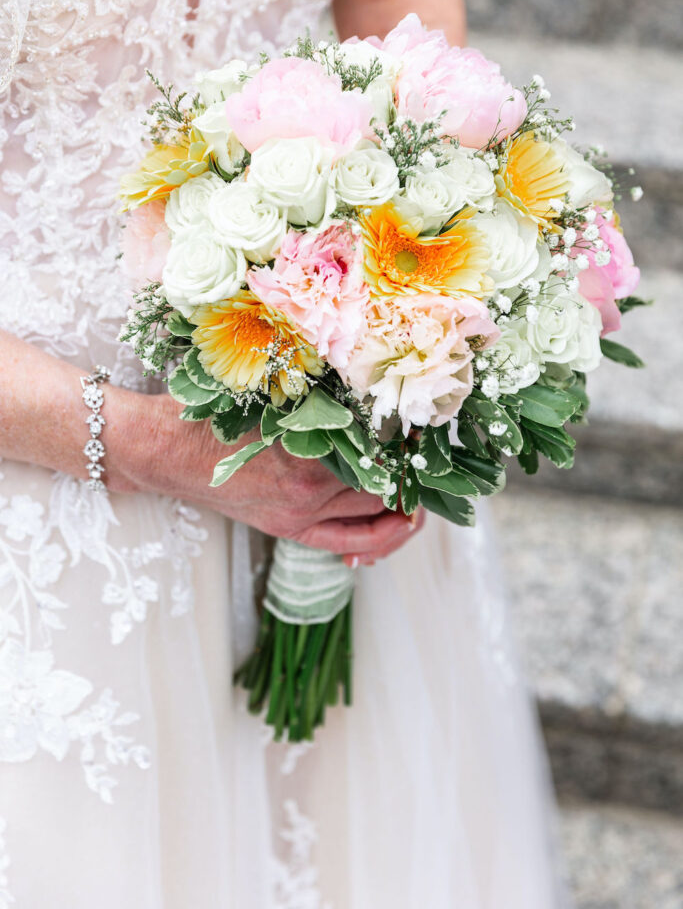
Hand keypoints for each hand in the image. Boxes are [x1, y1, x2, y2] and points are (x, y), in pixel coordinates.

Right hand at [110, 390, 421, 562]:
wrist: (162, 449)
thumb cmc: (210, 409)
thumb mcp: (268, 388)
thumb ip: (319, 391)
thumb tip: (372, 381)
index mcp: (306, 455)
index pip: (383, 455)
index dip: (414, 442)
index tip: (433, 426)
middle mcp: (308, 494)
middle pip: (387, 491)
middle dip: (417, 473)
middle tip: (436, 453)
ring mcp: (298, 518)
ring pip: (374, 521)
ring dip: (405, 505)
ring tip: (423, 485)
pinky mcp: (288, 530)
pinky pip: (346, 543)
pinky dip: (376, 540)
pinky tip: (393, 527)